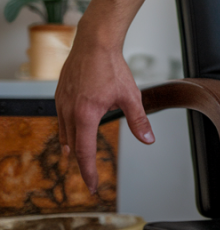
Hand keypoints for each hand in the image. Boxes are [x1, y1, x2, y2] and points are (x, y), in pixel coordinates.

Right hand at [55, 26, 153, 193]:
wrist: (94, 43)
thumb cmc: (112, 67)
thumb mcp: (131, 96)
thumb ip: (138, 120)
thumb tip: (148, 139)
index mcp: (86, 115)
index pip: (85, 153)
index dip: (88, 172)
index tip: (93, 186)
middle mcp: (69, 111)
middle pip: (74, 146)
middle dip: (81, 162)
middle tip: (89, 176)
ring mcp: (62, 102)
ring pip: (65, 133)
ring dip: (73, 146)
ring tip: (77, 158)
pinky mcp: (60, 94)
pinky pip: (62, 118)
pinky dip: (68, 129)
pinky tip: (73, 131)